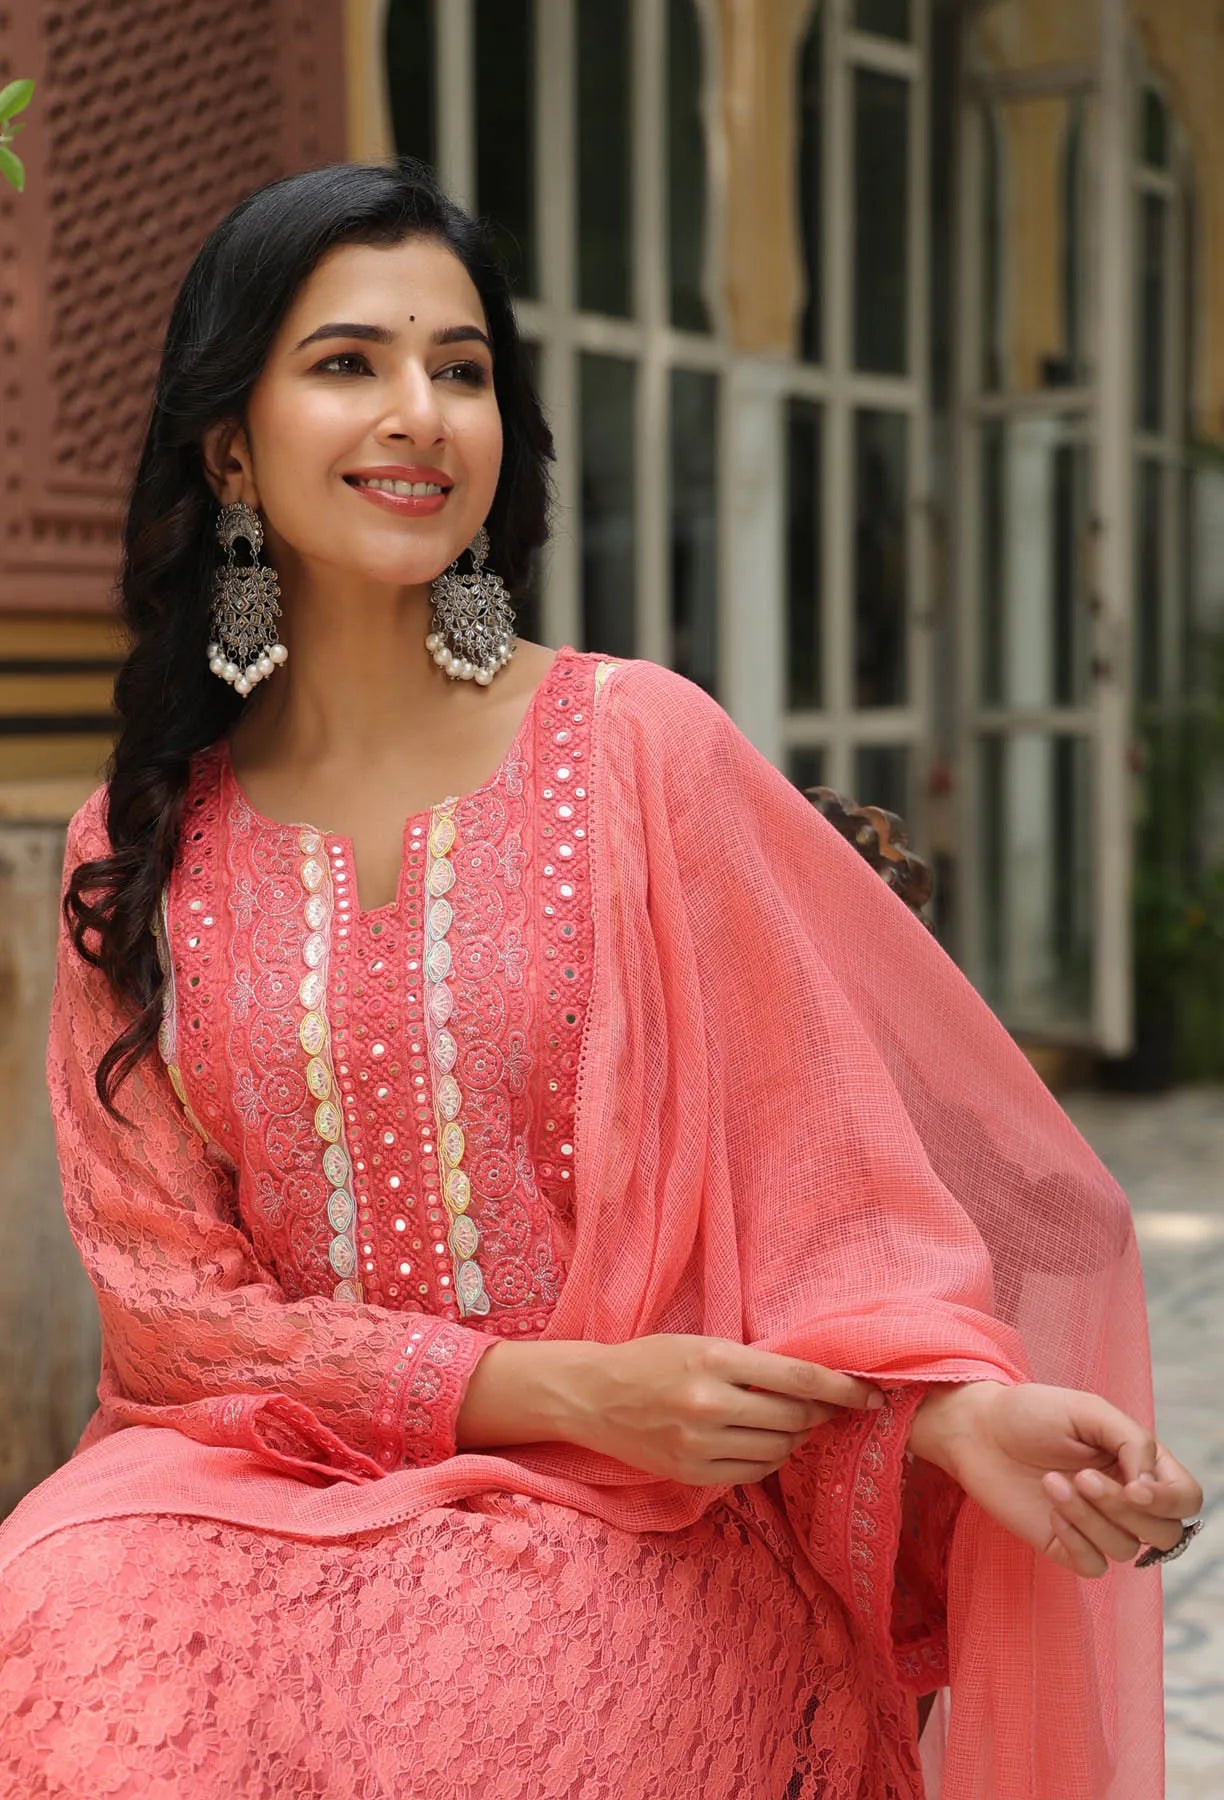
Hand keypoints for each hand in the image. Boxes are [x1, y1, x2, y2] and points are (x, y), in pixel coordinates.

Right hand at [564, 1334, 884, 1486]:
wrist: (593, 1395)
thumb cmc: (651, 1360)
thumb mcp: (701, 1344)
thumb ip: (751, 1362)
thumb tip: (813, 1382)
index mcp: (715, 1359)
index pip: (798, 1377)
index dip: (842, 1389)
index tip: (870, 1396)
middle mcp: (710, 1403)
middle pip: (794, 1416)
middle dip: (819, 1414)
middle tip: (826, 1408)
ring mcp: (700, 1443)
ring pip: (778, 1448)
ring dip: (795, 1438)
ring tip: (790, 1424)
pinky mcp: (693, 1472)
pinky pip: (753, 1471)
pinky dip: (769, 1458)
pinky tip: (763, 1443)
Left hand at [910, 1381, 1202, 1577]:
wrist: (977, 1430)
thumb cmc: (1032, 1412)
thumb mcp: (1088, 1409)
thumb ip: (1132, 1441)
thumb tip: (1151, 1486)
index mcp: (1138, 1463)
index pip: (1186, 1499)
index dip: (1170, 1500)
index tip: (1135, 1488)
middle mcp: (1125, 1498)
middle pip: (1165, 1534)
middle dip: (1124, 1509)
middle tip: (1081, 1477)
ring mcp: (1096, 1525)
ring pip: (1125, 1549)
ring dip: (1088, 1517)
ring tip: (1051, 1481)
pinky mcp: (1066, 1546)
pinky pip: (1094, 1566)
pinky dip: (1076, 1541)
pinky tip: (1049, 1512)